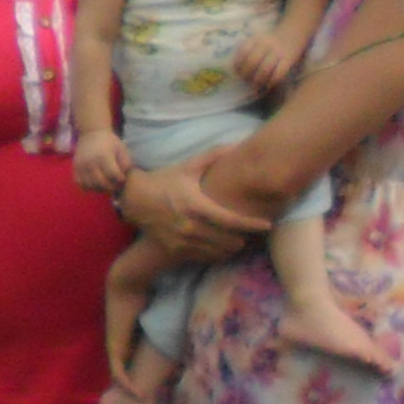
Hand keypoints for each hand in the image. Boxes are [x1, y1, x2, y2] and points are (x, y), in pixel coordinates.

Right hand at [75, 131, 132, 196]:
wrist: (91, 133)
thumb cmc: (109, 142)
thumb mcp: (121, 148)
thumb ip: (125, 163)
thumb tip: (123, 177)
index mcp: (104, 156)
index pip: (113, 175)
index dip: (120, 180)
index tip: (122, 179)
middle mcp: (91, 162)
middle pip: (101, 183)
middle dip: (111, 187)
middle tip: (115, 185)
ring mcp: (81, 166)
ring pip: (90, 185)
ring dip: (99, 188)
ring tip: (105, 184)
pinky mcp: (75, 168)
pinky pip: (79, 183)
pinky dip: (87, 186)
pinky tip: (94, 183)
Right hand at [115, 161, 274, 266]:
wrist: (135, 200)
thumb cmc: (165, 180)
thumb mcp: (188, 166)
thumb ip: (213, 156)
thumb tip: (237, 144)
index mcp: (197, 206)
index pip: (231, 220)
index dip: (252, 224)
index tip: (267, 225)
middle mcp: (191, 227)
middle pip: (230, 241)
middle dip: (244, 237)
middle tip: (251, 231)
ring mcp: (183, 242)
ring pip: (220, 253)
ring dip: (232, 247)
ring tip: (238, 239)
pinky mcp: (177, 251)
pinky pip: (206, 258)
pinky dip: (218, 254)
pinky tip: (221, 245)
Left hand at [233, 22, 313, 89]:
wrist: (292, 33)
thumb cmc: (269, 42)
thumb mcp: (256, 41)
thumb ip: (245, 52)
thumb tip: (233, 70)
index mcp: (256, 39)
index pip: (243, 51)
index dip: (238, 64)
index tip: (237, 72)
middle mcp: (266, 44)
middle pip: (252, 62)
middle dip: (246, 74)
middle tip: (246, 80)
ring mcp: (278, 52)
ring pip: (265, 69)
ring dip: (258, 80)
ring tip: (256, 84)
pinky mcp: (289, 59)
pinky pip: (279, 73)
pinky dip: (272, 81)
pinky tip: (269, 84)